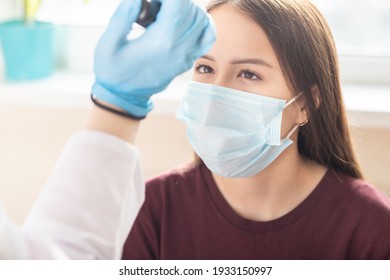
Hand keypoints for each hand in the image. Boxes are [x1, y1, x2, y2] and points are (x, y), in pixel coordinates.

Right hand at [92, 0, 215, 117]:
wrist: (124, 98)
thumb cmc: (112, 71)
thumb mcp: (109, 43)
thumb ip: (123, 15)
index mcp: (161, 41)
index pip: (178, 4)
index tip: (152, 0)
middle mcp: (179, 48)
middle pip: (191, 9)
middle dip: (174, 1)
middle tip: (154, 5)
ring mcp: (186, 56)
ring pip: (202, 20)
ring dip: (187, 9)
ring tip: (165, 13)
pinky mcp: (187, 61)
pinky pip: (207, 38)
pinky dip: (202, 24)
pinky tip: (186, 21)